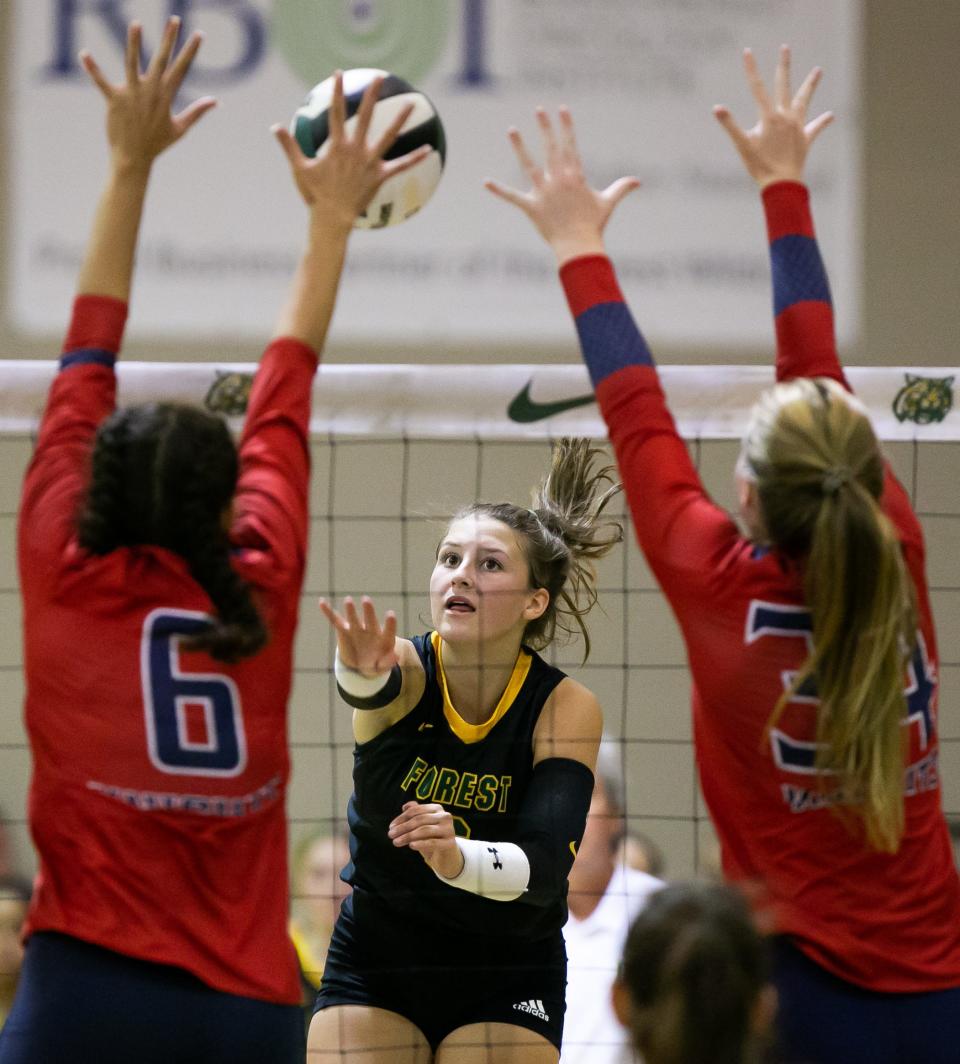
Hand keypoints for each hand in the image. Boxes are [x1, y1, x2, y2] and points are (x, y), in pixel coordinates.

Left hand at [80, 17, 215, 173]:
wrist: (134, 158)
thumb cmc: (156, 144)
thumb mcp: (180, 128)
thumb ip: (197, 112)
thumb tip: (215, 102)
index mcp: (166, 97)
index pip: (181, 69)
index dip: (190, 51)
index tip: (198, 34)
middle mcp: (150, 92)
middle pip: (161, 60)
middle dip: (169, 39)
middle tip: (175, 20)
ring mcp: (132, 95)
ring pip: (132, 63)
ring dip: (134, 43)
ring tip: (136, 24)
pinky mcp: (114, 100)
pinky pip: (101, 82)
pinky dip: (93, 69)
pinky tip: (84, 54)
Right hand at [272, 71, 431, 229]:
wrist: (332, 217)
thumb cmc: (315, 194)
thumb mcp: (299, 169)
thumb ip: (289, 146)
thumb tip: (274, 127)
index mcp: (337, 145)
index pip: (336, 112)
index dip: (336, 92)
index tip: (338, 74)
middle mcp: (355, 150)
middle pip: (365, 117)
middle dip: (371, 95)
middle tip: (379, 77)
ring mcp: (369, 163)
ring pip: (388, 136)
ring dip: (400, 119)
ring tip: (412, 104)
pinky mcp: (380, 176)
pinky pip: (401, 166)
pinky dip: (415, 158)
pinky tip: (429, 150)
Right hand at [319, 595, 398, 676]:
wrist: (362, 665)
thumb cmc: (376, 664)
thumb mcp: (383, 667)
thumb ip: (388, 662)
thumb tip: (396, 656)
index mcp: (384, 639)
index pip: (388, 630)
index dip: (390, 623)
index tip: (390, 614)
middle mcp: (371, 630)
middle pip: (370, 619)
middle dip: (368, 611)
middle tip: (366, 600)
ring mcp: (357, 629)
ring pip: (354, 618)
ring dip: (351, 610)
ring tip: (348, 600)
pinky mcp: (344, 631)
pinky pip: (335, 620)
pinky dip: (328, 612)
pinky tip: (322, 602)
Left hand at [388, 801, 463, 878]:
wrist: (445, 854)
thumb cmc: (431, 837)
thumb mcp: (422, 825)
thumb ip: (415, 813)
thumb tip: (405, 806)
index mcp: (437, 808)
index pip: (416, 810)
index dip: (402, 818)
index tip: (391, 826)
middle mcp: (445, 816)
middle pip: (419, 820)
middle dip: (403, 827)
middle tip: (390, 835)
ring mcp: (449, 829)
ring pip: (425, 830)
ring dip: (408, 836)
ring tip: (396, 842)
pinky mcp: (450, 843)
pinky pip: (432, 842)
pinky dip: (421, 843)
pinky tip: (411, 846)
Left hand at [485, 107, 639, 264]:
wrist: (579, 248)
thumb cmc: (594, 226)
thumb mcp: (608, 203)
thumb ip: (621, 188)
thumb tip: (638, 181)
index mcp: (575, 176)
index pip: (570, 145)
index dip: (566, 126)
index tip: (561, 108)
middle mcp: (559, 180)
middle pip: (551, 149)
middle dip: (545, 128)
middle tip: (538, 109)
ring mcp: (544, 193)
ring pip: (529, 166)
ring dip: (520, 147)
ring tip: (511, 129)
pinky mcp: (532, 208)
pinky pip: (513, 197)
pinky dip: (499, 191)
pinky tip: (486, 182)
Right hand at [713, 45, 833, 188]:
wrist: (782, 184)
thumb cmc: (760, 166)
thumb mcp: (742, 145)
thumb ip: (730, 125)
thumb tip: (716, 108)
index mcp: (769, 117)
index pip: (757, 88)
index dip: (751, 69)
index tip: (747, 52)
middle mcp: (786, 117)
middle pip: (784, 85)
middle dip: (783, 66)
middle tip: (785, 48)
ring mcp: (798, 126)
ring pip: (805, 100)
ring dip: (811, 84)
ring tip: (818, 70)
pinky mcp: (806, 138)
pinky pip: (816, 127)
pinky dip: (823, 121)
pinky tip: (830, 116)